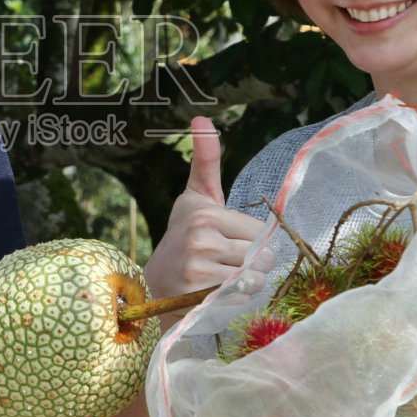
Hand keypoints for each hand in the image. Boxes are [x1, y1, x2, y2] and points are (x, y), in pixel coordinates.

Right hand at [144, 117, 266, 306]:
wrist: (154, 283)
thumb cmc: (183, 235)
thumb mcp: (196, 197)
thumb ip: (205, 161)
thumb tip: (201, 117)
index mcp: (204, 212)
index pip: (260, 232)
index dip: (254, 241)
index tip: (231, 242)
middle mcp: (200, 238)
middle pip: (263, 255)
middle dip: (255, 263)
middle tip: (230, 262)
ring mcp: (198, 268)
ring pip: (255, 277)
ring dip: (248, 282)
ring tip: (226, 277)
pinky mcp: (198, 295)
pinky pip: (242, 296)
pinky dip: (237, 298)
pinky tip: (218, 292)